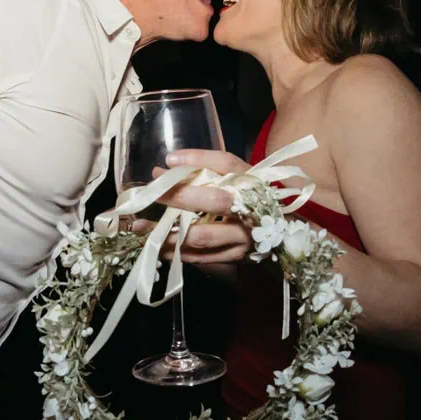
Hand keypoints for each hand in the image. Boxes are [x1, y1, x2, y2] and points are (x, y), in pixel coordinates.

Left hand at [131, 148, 257, 263]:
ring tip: (140, 225)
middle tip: (149, 195)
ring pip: (202, 236)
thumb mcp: (235, 175)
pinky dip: (174, 251)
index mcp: (250, 183)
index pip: (226, 165)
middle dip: (178, 198)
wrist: (280, 232)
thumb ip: (206, 163)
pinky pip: (199, 257)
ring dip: (168, 231)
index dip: (197, 161)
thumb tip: (170, 161)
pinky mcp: (233, 258)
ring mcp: (242, 238)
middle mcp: (250, 210)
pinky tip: (156, 243)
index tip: (166, 163)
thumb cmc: (249, 197)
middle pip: (214, 201)